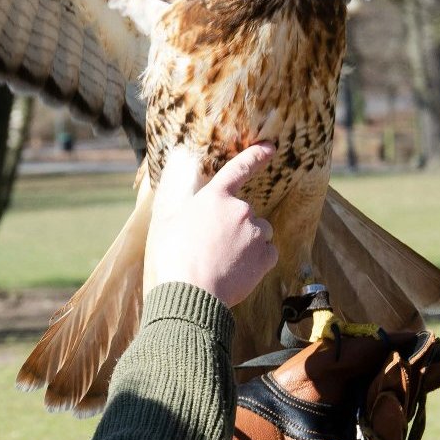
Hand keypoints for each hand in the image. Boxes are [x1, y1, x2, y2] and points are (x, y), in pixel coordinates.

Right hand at [145, 144, 278, 307]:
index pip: (239, 169)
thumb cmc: (174, 258)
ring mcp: (255, 233)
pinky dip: (258, 261)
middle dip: (236, 227)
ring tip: (227, 261)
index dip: (256, 156)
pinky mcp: (265, 256)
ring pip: (259, 232)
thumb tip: (187, 203)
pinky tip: (239, 271)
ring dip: (248, 242)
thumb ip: (185, 208)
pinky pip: (268, 253)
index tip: (270, 147)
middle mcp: (240, 209)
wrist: (192, 292)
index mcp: (215, 197)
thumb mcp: (169, 224)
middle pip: (246, 212)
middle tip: (216, 247)